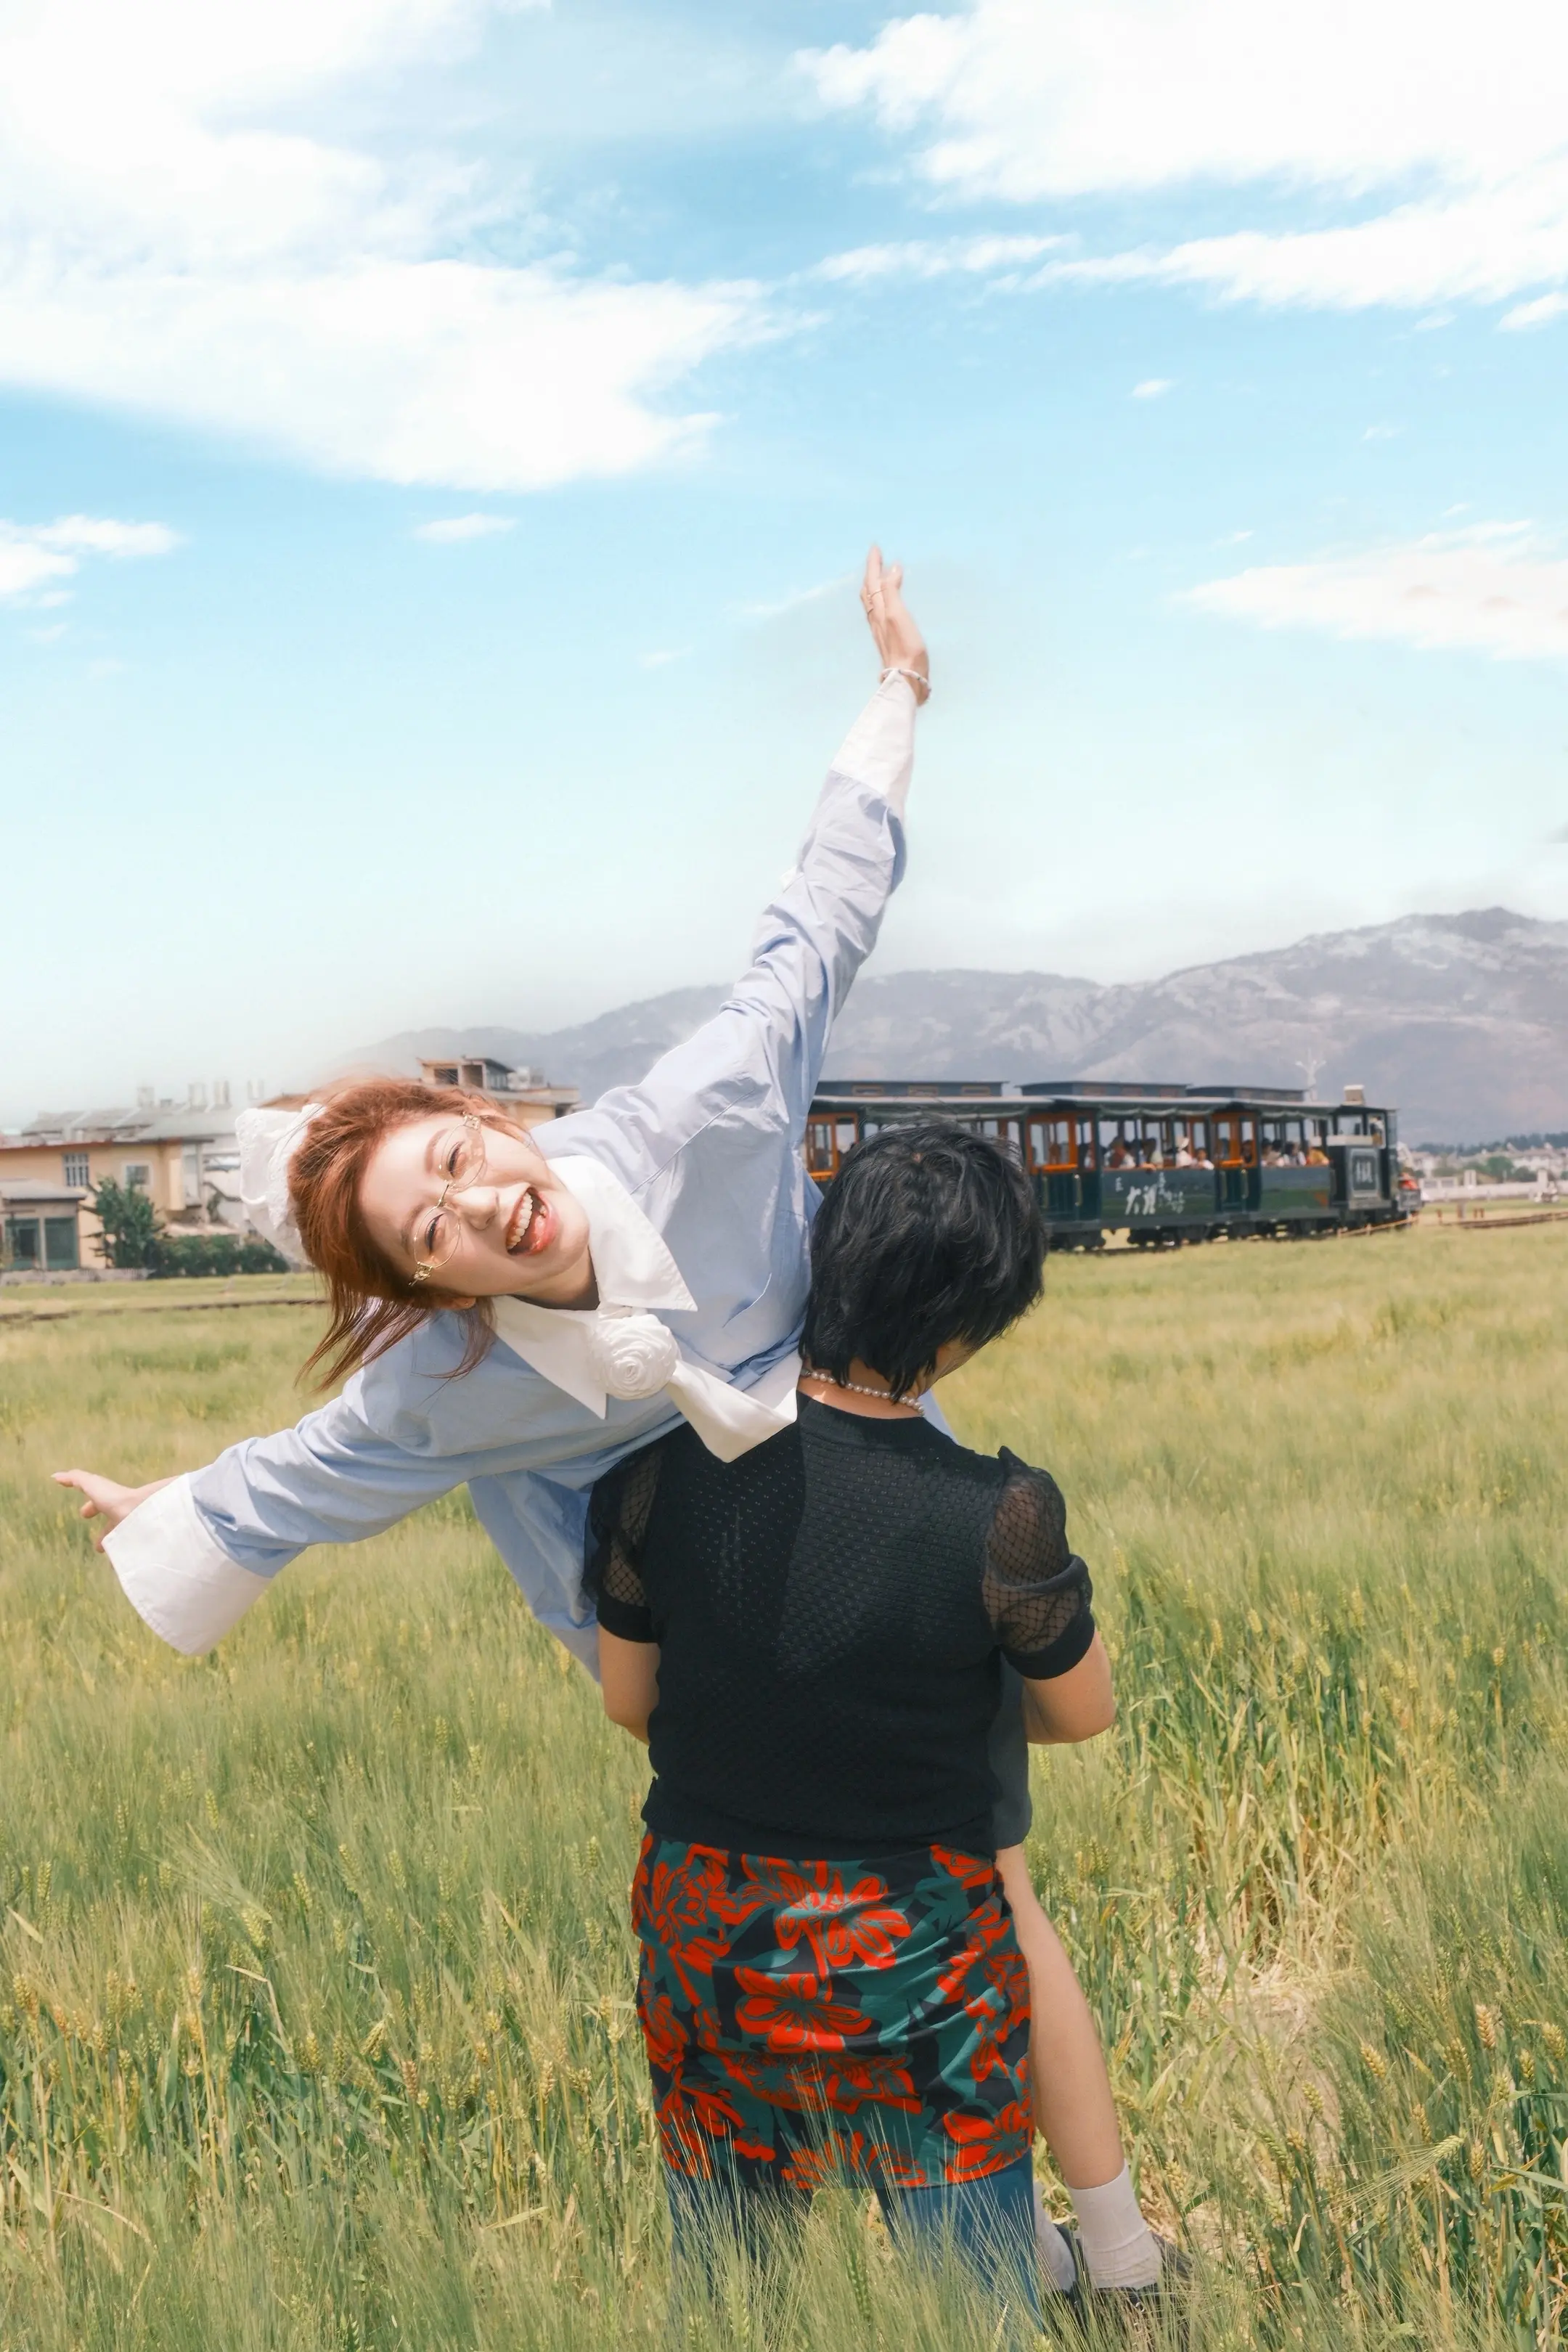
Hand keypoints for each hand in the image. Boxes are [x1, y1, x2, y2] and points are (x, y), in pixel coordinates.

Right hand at [52, 1468, 172, 1552]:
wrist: (143, 1511)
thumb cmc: (116, 1498)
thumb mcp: (92, 1486)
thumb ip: (75, 1479)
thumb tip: (56, 1475)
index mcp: (113, 1502)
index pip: (101, 1505)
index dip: (91, 1508)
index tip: (83, 1515)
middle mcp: (125, 1515)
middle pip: (114, 1526)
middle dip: (105, 1535)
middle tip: (98, 1548)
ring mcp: (134, 1530)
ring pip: (124, 1541)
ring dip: (115, 1550)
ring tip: (110, 1562)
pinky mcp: (140, 1544)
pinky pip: (132, 1555)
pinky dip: (126, 1560)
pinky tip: (123, 1570)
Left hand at [860, 546, 928, 702]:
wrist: (906, 678)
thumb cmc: (905, 647)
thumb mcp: (897, 614)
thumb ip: (892, 590)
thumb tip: (891, 568)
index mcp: (878, 610)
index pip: (872, 581)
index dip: (873, 564)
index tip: (876, 548)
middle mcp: (876, 618)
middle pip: (869, 591)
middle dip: (871, 573)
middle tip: (877, 558)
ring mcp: (881, 629)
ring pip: (873, 602)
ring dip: (875, 586)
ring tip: (880, 577)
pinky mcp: (888, 638)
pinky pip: (880, 612)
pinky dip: (882, 599)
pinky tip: (888, 603)